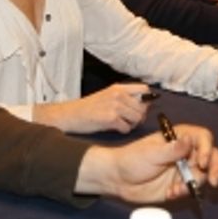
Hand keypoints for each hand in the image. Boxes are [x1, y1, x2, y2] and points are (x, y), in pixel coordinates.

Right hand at [34, 83, 150, 133]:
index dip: (147, 100)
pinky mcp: (110, 118)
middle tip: (129, 121)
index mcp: (119, 88)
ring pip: (137, 118)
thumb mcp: (108, 96)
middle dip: (139, 117)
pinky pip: (127, 128)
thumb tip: (145, 104)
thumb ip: (124, 97)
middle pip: (143, 107)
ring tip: (121, 124)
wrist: (70, 115)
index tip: (141, 108)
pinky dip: (123, 131)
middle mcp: (118, 95)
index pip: (144, 90)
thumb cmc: (89, 107)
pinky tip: (115, 129)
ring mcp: (115, 106)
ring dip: (132, 124)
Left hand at [76, 125, 217, 202]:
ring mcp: (184, 169)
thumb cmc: (131, 159)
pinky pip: (192, 189)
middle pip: (210, 156)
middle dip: (215, 168)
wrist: (118, 180)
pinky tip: (171, 194)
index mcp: (179, 137)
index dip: (207, 149)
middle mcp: (185, 152)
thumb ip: (172, 149)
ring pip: (203, 175)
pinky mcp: (180, 185)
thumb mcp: (151, 153)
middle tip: (213, 181)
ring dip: (195, 184)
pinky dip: (185, 193)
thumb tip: (189, 140)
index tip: (202, 162)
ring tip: (176, 190)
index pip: (203, 138)